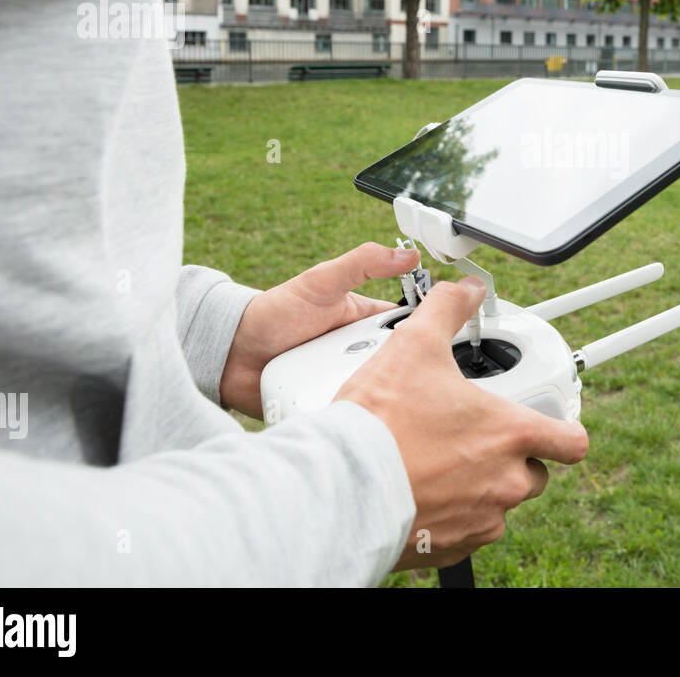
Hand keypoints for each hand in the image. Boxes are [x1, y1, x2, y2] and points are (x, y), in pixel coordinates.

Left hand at [222, 242, 419, 416]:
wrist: (231, 354)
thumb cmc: (273, 314)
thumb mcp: (322, 282)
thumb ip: (363, 264)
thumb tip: (407, 254)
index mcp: (365, 322)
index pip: (408, 327)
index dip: (428, 331)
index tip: (449, 338)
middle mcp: (359, 353)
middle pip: (399, 365)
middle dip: (409, 373)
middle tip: (420, 381)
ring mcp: (346, 381)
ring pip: (381, 394)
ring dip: (387, 400)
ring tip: (399, 408)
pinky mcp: (331, 405)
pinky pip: (354, 415)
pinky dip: (361, 419)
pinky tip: (370, 424)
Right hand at [334, 277, 588, 569]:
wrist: (337, 485)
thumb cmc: (379, 421)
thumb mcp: (414, 346)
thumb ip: (446, 309)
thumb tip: (465, 289)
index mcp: (510, 435)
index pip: (573, 443)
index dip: (565, 431)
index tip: (549, 425)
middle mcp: (505, 483)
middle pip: (534, 474)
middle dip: (512, 457)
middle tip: (476, 438)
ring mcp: (480, 521)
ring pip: (499, 505)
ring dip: (481, 487)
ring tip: (440, 463)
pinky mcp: (451, 549)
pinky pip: (467, 532)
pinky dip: (452, 515)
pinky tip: (423, 491)